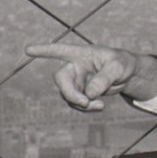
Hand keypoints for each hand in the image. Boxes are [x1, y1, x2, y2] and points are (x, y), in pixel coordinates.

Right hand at [24, 42, 156, 111]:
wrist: (129, 75)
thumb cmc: (123, 64)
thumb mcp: (118, 67)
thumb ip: (103, 79)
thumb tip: (89, 94)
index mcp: (81, 54)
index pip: (60, 50)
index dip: (43, 50)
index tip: (27, 50)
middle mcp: (75, 66)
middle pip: (61, 79)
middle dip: (70, 93)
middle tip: (84, 102)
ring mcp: (77, 81)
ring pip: (68, 95)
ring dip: (81, 103)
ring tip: (99, 106)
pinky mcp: (81, 93)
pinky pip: (76, 103)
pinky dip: (86, 107)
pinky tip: (100, 106)